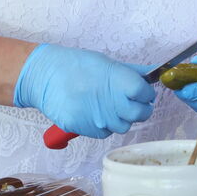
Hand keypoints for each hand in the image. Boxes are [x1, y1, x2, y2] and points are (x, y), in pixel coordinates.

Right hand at [15, 44, 155, 137]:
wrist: (45, 76)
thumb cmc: (76, 65)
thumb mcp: (106, 63)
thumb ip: (131, 72)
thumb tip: (151, 74)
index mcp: (118, 81)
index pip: (145, 94)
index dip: (146, 93)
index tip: (143, 92)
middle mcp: (110, 102)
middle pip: (139, 114)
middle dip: (140, 108)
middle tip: (133, 102)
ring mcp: (97, 118)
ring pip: (123, 126)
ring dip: (122, 118)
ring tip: (111, 107)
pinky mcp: (84, 129)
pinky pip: (104, 132)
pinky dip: (104, 125)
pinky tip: (96, 112)